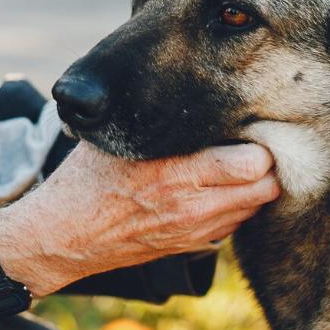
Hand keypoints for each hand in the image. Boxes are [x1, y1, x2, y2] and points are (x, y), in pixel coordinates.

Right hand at [0, 140, 278, 296]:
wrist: (64, 234)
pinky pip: (235, 225)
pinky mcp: (191, 247)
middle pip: (265, 186)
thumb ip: (157, 118)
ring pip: (256, 207)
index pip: (253, 162)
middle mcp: (194, 206)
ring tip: (236, 165)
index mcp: (178, 172)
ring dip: (254, 186)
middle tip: (251, 143)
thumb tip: (187, 82)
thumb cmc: (87, 178)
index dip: (259, 141)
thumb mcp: (118, 137)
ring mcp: (195, 230)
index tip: (248, 125)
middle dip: (265, 164)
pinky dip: (236, 207)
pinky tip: (217, 190)